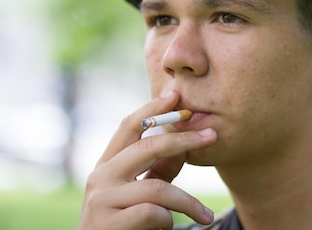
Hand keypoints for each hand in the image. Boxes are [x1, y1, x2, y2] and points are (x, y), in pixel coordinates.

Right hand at [78, 91, 217, 229]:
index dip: (152, 110)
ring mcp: (101, 199)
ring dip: (187, 202)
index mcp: (107, 165)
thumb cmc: (124, 225)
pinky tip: (170, 228)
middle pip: (146, 147)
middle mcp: (100, 176)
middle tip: (211, 135)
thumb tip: (183, 146)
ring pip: (156, 187)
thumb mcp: (141, 193)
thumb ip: (159, 171)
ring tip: (205, 216)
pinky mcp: (107, 223)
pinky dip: (168, 221)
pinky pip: (152, 213)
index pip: (128, 127)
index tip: (175, 95)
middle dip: (183, 139)